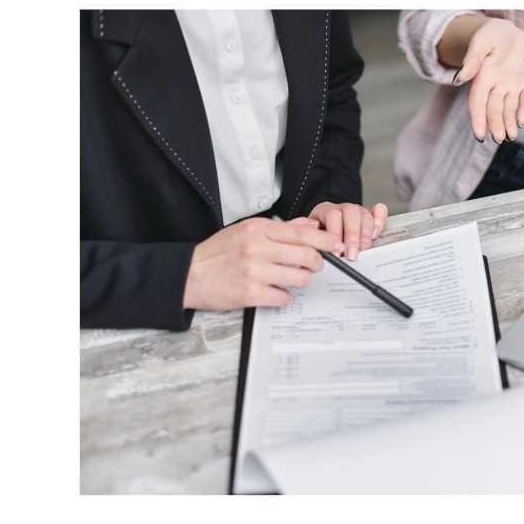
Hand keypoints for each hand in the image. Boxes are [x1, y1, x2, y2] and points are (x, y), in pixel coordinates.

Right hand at [183, 217, 344, 310]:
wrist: (188, 274)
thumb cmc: (218, 252)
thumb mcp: (246, 230)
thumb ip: (280, 228)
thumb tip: (311, 226)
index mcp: (258, 229)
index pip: (302, 233)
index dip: (325, 240)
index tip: (335, 245)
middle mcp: (257, 247)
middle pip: (307, 256)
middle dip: (316, 263)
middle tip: (312, 266)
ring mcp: (254, 271)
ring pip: (300, 278)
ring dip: (300, 280)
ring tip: (287, 278)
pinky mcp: (250, 294)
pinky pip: (283, 297)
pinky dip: (282, 296)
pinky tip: (272, 291)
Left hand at [307, 201, 388, 260]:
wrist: (321, 233)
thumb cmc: (317, 238)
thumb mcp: (311, 238)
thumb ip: (314, 242)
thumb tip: (320, 251)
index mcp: (324, 210)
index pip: (332, 216)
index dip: (335, 234)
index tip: (336, 253)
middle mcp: (341, 208)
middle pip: (350, 213)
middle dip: (352, 236)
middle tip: (351, 254)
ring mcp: (356, 210)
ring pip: (364, 214)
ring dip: (365, 234)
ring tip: (362, 250)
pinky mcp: (369, 214)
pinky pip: (379, 210)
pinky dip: (379, 221)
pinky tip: (375, 234)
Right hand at [455, 18, 523, 142]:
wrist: (512, 31)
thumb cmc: (493, 34)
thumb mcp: (482, 41)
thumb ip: (473, 59)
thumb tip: (460, 79)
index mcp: (484, 77)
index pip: (478, 103)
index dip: (478, 120)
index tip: (479, 135)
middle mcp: (498, 85)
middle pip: (494, 110)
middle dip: (496, 126)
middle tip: (498, 139)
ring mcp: (514, 85)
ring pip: (510, 109)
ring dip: (509, 124)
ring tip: (510, 136)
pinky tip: (522, 121)